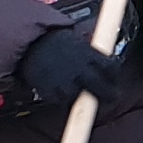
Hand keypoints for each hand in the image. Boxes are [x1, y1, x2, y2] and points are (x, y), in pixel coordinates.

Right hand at [13, 21, 130, 113]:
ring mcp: (64, 81)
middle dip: (109, 95)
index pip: (110, 67)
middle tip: (112, 98)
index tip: (114, 79)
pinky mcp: (49, 90)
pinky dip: (61, 99)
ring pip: (79, 96)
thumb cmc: (53, 42)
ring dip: (81, 96)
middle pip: (101, 87)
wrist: (28, 43)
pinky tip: (61, 91)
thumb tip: (107, 63)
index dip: (114, 75)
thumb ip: (90, 53)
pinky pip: (60, 101)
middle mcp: (78, 68)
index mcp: (86, 53)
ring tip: (78, 90)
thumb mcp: (75, 41)